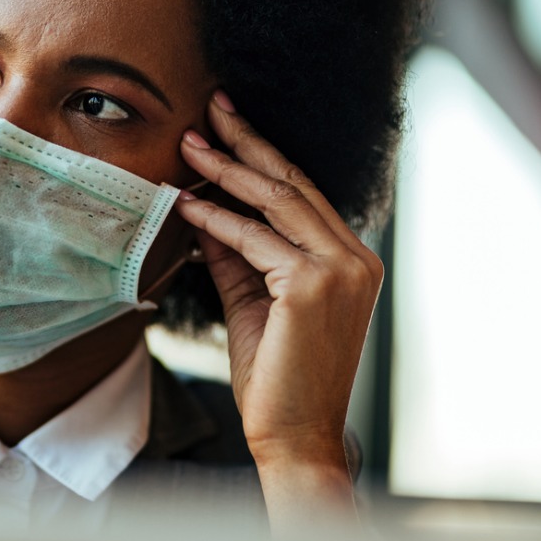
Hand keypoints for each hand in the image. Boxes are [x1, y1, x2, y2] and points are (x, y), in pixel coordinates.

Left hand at [174, 91, 382, 531]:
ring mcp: (340, 270)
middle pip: (293, 184)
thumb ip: (235, 255)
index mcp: (350, 260)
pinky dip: (217, 219)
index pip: (302, 194)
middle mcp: (354, 258)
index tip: (227, 125)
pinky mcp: (314, 286)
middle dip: (247, 142)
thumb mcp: (253, 301)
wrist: (293, 434)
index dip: (263, 156)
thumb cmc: (276, 375)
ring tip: (188, 143)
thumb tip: (204, 208)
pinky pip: (255, 239)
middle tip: (210, 107)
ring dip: (226, 169)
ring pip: (276, 202)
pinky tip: (186, 204)